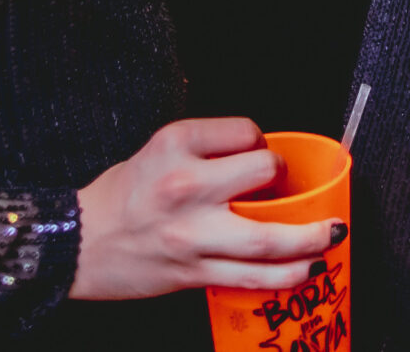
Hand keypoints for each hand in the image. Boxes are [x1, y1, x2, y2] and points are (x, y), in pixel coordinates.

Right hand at [69, 118, 341, 299]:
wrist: (76, 242)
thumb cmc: (120, 195)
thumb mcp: (157, 150)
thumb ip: (206, 150)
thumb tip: (261, 159)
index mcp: (175, 144)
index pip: (244, 132)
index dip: (260, 143)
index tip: (259, 155)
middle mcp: (185, 185)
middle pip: (263, 175)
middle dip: (290, 182)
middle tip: (296, 189)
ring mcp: (191, 233)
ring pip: (267, 239)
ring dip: (311, 238)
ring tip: (333, 235)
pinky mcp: (193, 271)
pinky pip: (252, 276)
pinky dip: (287, 274)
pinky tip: (308, 269)